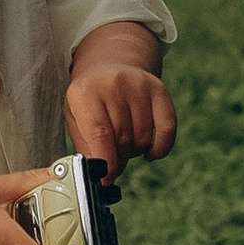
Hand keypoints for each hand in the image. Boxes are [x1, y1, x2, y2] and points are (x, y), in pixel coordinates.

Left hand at [65, 54, 176, 185]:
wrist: (110, 63)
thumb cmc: (90, 99)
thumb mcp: (76, 118)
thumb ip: (86, 148)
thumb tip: (98, 176)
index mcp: (85, 92)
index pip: (100, 134)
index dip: (105, 162)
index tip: (105, 181)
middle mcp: (114, 84)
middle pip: (123, 138)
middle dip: (118, 160)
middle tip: (112, 161)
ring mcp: (139, 85)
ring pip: (143, 138)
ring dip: (135, 152)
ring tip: (125, 143)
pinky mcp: (159, 89)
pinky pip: (167, 130)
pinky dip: (159, 148)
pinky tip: (148, 149)